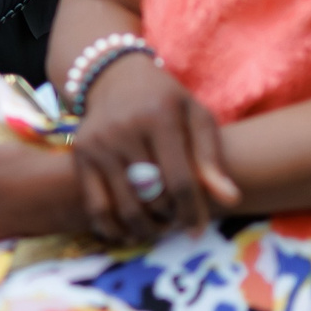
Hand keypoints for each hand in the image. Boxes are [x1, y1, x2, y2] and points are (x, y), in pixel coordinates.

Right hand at [69, 53, 239, 241]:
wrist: (115, 77)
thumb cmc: (165, 101)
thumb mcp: (196, 116)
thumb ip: (211, 157)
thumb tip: (230, 199)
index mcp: (159, 117)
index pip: (180, 181)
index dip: (193, 212)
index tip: (197, 227)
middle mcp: (125, 129)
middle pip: (153, 197)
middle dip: (170, 219)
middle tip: (176, 223)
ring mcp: (99, 143)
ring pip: (126, 207)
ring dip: (146, 229)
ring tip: (157, 228)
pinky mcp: (80, 154)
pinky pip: (96, 206)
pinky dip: (112, 228)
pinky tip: (128, 233)